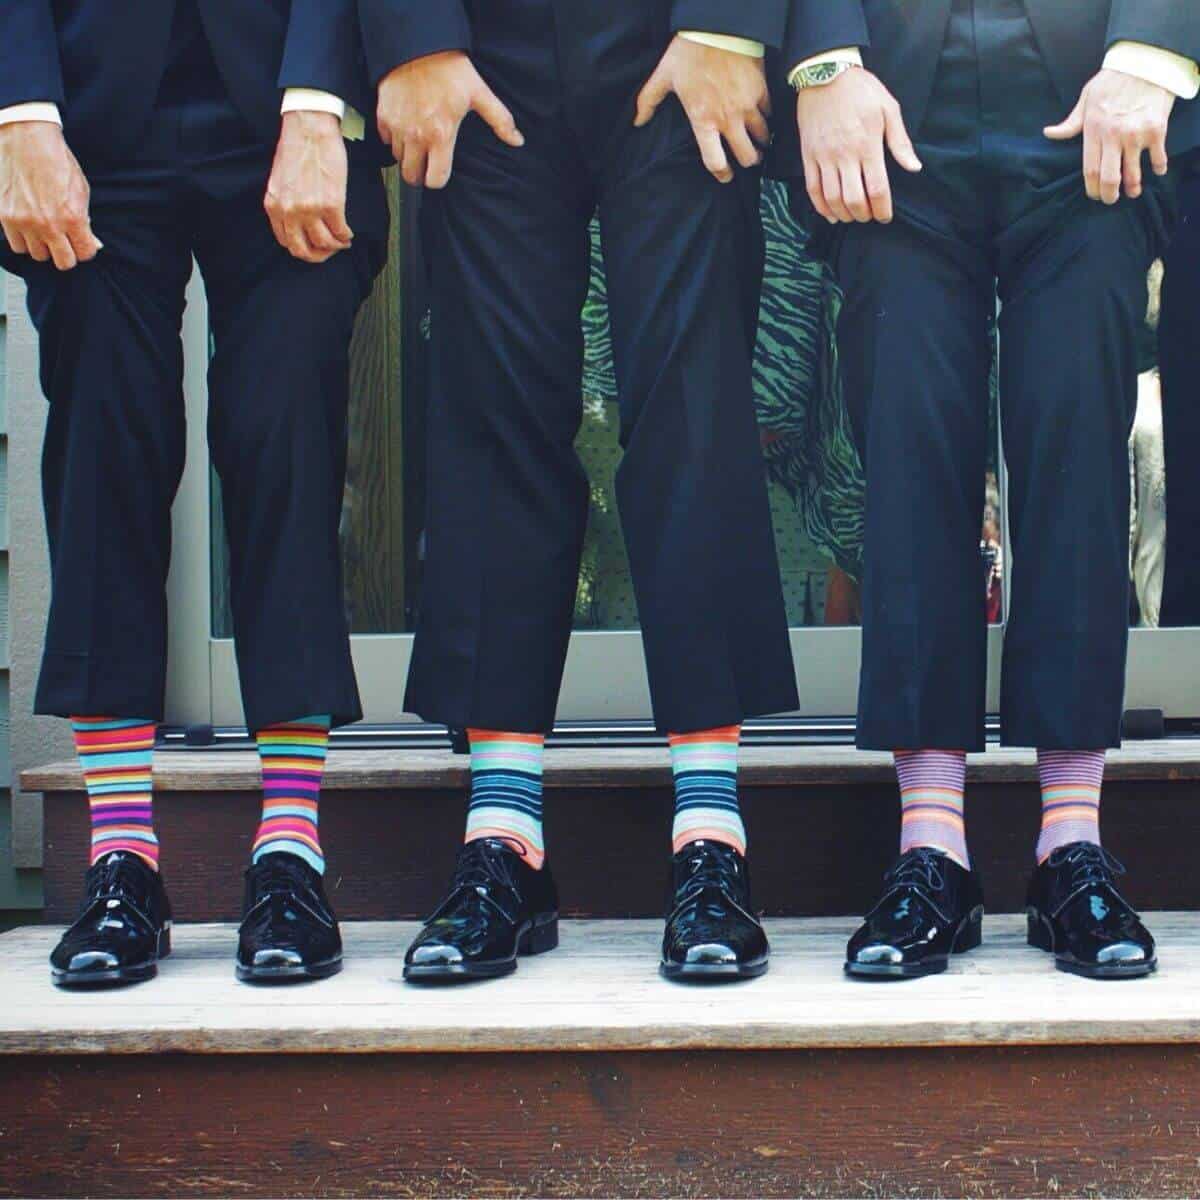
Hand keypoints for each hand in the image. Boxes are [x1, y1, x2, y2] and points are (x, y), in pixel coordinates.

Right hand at [0, 121, 100, 269]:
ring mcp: (24, 222)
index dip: (84, 249)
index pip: (84, 254)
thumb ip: (85, 220)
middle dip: (66, 253)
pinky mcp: (5, 217)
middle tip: (64, 241)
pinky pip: (16, 245)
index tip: (81, 243)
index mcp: (73, 218)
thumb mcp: (81, 191)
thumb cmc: (56, 161)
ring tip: (44, 230)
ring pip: (37, 255)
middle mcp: (48, 224)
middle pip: (62, 262)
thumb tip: (91, 242)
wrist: (26, 139)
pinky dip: (23, 239)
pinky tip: (28, 226)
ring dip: (43, 246)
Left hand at [265, 110, 351, 263]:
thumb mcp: (279, 179)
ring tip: (342, 240)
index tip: (312, 245)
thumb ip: (284, 202)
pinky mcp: (331, 204)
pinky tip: (348, 232)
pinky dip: (346, 236)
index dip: (302, 247)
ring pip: (324, 244)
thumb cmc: (296, 147)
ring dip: (336, 246)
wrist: (309, 128)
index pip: (285, 241)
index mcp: (274, 205)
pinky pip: (340, 232)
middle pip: (302, 250)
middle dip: (318, 255)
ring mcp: (310, 209)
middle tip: (328, 250)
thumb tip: (296, 219)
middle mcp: (289, 211)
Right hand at [377, 51, 523, 188]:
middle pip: (413, 176)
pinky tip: (405, 128)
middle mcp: (416, 136)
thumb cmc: (448, 68)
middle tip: (427, 164)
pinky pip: (386, 140)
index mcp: (440, 135)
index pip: (435, 180)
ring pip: (399, 159)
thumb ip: (499, 120)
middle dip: (421, 174)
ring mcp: (397, 127)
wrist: (417, 44)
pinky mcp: (383, 116)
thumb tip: (516, 140)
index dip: (439, 179)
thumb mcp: (479, 93)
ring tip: (418, 143)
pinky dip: (394, 139)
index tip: (441, 171)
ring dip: (408, 156)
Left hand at [635, 36, 769, 182]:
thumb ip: (649, 101)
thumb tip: (637, 121)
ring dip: (760, 142)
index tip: (726, 177)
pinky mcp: (761, 91)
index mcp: (704, 121)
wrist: (719, 27)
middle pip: (747, 156)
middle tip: (747, 158)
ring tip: (758, 141)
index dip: (722, 175)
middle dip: (748, 161)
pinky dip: (767, 118)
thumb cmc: (689, 52)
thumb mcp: (664, 76)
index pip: (716, 162)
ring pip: (762, 137)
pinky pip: (769, 113)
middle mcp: (728, 120)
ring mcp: (748, 106)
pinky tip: (762, 117)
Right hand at [795, 67, 921, 223]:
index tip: (885, 217)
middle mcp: (845, 155)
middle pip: (854, 199)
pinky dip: (821, 207)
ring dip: (844, 214)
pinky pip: (812, 189)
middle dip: (863, 215)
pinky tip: (831, 214)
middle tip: (869, 216)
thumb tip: (914, 167)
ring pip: (832, 198)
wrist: (826, 73)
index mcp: (868, 145)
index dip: (882, 209)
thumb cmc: (861, 90)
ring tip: (852, 216)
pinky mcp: (809, 156)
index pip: (877, 188)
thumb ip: (900, 142)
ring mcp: (824, 157)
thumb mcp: (889, 108)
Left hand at [1045, 68, 1174, 204]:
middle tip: (1111, 200)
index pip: (1090, 170)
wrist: (1146, 61)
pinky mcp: (1156, 129)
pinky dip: (1158, 168)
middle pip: (1109, 178)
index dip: (1092, 189)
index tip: (1094, 195)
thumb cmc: (1113, 79)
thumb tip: (1048, 133)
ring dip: (1133, 187)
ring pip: (1133, 173)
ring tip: (1133, 192)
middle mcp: (1113, 136)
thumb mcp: (1086, 98)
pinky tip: (1157, 171)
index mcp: (1094, 131)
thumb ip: (1071, 122)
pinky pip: (1158, 157)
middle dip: (1109, 195)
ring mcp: (1136, 134)